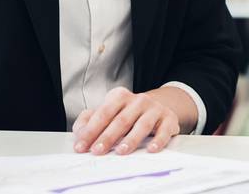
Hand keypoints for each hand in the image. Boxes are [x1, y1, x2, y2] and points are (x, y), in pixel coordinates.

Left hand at [71, 87, 192, 155]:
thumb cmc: (128, 113)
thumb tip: (80, 132)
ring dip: (131, 139)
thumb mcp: (108, 112)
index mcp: (119, 96)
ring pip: (142, 125)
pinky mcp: (169, 119)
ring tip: (121, 151)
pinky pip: (164, 131)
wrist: (158, 108)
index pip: (103, 113)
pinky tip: (151, 149)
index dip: (91, 130)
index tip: (81, 146)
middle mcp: (138, 100)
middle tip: (97, 150)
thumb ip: (89, 120)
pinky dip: (158, 140)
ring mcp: (155, 109)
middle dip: (108, 136)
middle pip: (121, 120)